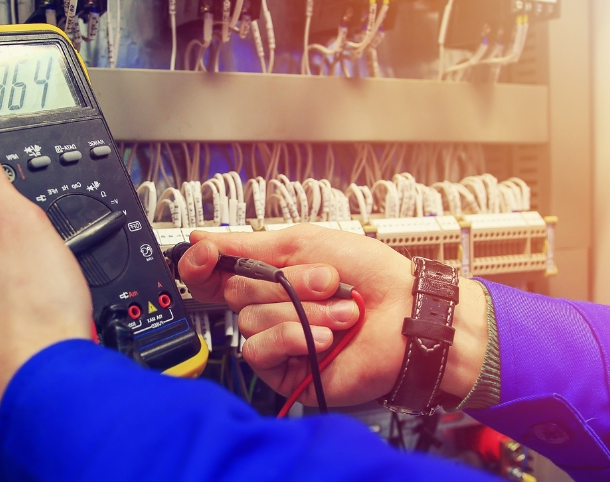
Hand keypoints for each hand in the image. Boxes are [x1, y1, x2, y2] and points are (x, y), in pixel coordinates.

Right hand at [179, 225, 487, 407]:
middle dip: (286, 283)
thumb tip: (202, 240)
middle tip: (328, 281)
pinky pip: (260, 350)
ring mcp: (277, 338)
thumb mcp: (305, 243)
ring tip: (342, 312)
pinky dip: (292, 337)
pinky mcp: (285, 369)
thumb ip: (249, 245)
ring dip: (301, 311)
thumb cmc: (370, 274)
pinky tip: (324, 338)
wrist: (407, 314)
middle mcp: (269, 306)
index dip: (202, 264)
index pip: (215, 272)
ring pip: (250, 320)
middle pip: (235, 291)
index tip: (208, 254)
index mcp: (270, 275)